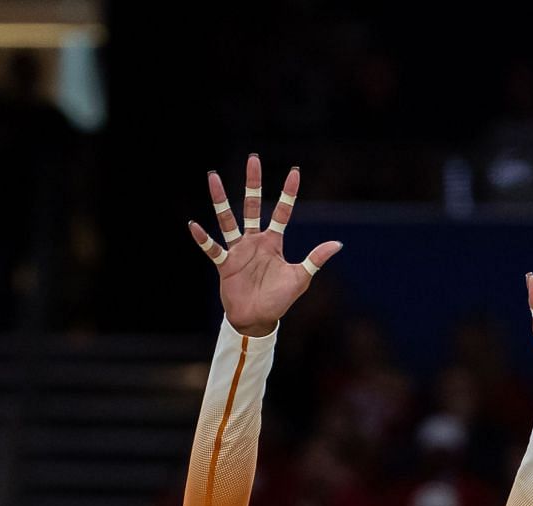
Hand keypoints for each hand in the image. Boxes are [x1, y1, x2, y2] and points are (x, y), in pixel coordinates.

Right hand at [188, 155, 341, 336]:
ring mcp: (238, 250)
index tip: (295, 171)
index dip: (289, 193)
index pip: (282, 212)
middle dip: (253, 183)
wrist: (258, 319)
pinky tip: (194, 225)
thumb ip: (315, 259)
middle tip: (253, 158)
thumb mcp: (301, 277)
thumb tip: (338, 244)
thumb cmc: (279, 299)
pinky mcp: (224, 264)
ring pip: (227, 219)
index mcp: (273, 242)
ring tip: (213, 177)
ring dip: (220, 200)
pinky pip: (212, 248)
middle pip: (252, 205)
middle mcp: (254, 241)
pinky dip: (204, 239)